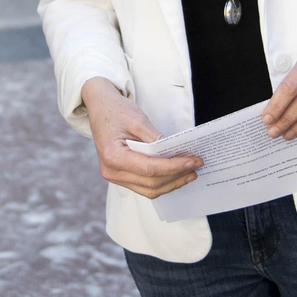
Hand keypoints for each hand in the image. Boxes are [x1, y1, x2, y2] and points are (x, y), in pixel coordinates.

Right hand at [81, 77, 201, 198]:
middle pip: (151, 183)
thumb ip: (155, 138)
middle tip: (196, 167)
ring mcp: (114, 176)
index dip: (174, 167)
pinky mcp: (120, 176)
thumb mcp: (137, 119)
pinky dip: (162, 182)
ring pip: (149, 189)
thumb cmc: (116, 110)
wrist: (100, 107)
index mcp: (112, 156)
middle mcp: (111, 171)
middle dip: (177, 176)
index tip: (194, 161)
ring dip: (172, 183)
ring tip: (190, 174)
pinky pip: (144, 186)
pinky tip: (176, 175)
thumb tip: (176, 153)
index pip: (150, 169)